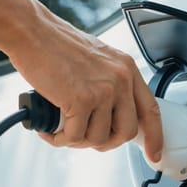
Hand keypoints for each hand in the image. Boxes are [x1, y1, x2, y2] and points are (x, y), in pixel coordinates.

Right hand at [5, 19, 163, 161]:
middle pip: (126, 131)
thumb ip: (108, 82)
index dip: (154, 137)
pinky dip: (59, 139)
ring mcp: (102, 91)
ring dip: (77, 140)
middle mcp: (120, 79)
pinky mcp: (80, 100)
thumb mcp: (96, 59)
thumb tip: (107, 112)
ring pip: (98, 138)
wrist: (32, 33)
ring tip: (61, 129)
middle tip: (86, 138)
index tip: (153, 154)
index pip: (151, 109)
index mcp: (126, 68)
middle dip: (105, 143)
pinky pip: (74, 136)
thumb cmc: (54, 44)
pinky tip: (49, 130)